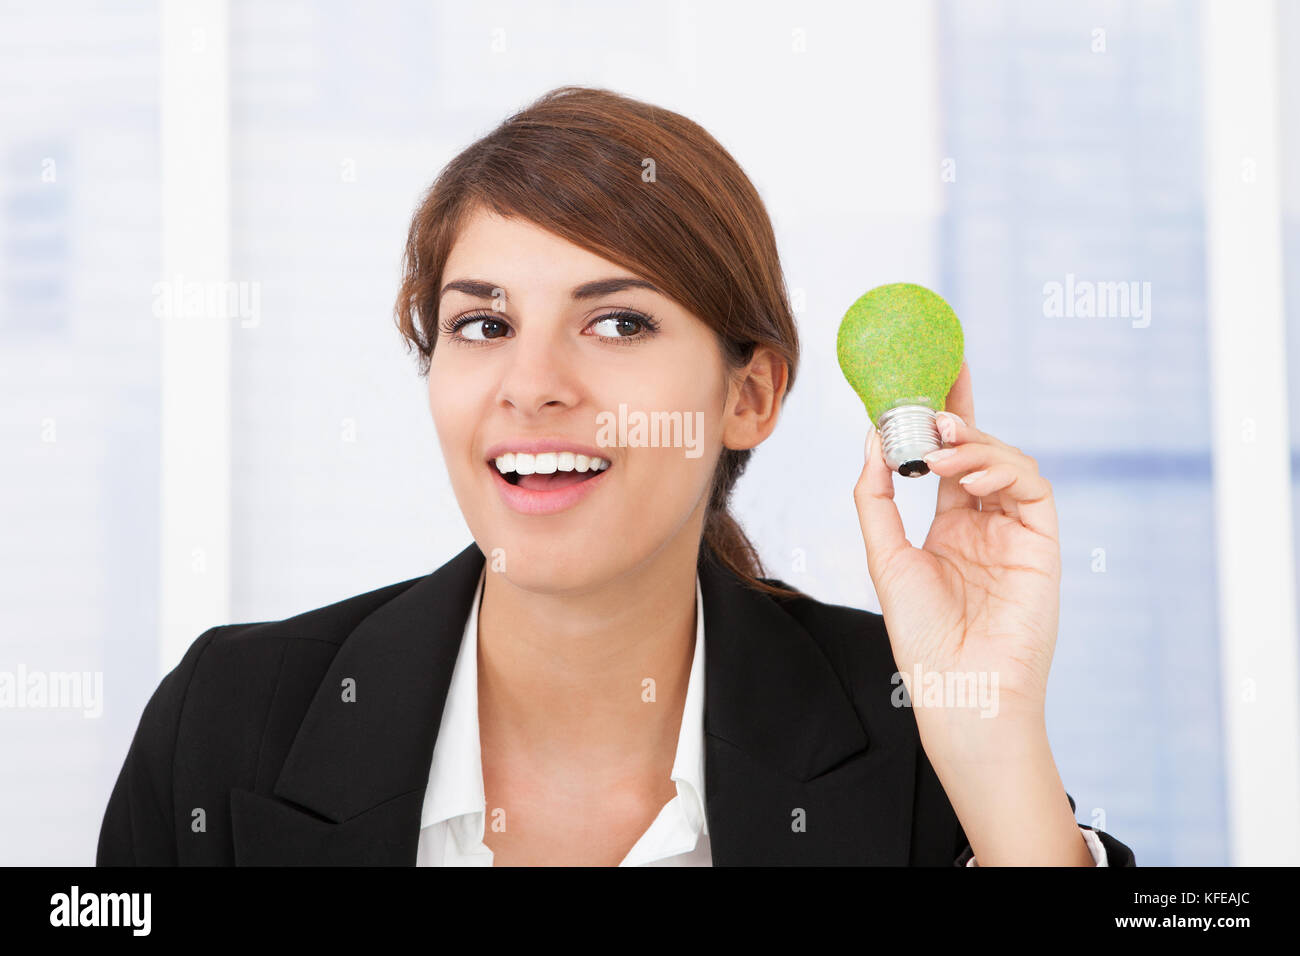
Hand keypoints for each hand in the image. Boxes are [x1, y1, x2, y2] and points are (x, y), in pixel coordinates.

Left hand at [852, 361, 1060, 739]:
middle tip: (932, 395)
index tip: (935, 372)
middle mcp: (986, 524)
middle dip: (959, 415)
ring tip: (937, 447)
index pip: (948, 456)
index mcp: (950, 528)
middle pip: (980, 451)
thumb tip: (872, 438)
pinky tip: (964, 474)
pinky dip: (1000, 469)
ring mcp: (1016, 532)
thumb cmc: (922, 635)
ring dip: (972, 444)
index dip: (945, 414)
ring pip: (1007, 462)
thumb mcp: (885, 555)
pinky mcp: (1042, 543)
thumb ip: (876, 496)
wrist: (960, 688)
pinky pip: (1032, 487)